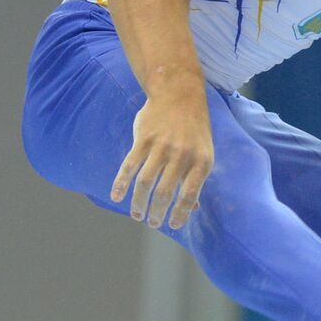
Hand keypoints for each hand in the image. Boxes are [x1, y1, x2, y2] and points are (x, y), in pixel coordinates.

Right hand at [110, 90, 213, 230]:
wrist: (180, 95)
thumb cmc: (194, 129)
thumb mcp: (204, 152)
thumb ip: (196, 178)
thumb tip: (192, 209)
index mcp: (202, 161)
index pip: (190, 195)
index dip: (180, 213)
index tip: (172, 225)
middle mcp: (182, 156)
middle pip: (165, 192)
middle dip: (157, 212)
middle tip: (151, 223)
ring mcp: (162, 147)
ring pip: (146, 182)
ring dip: (139, 202)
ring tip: (136, 214)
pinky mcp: (143, 140)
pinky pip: (130, 166)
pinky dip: (121, 183)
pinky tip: (116, 197)